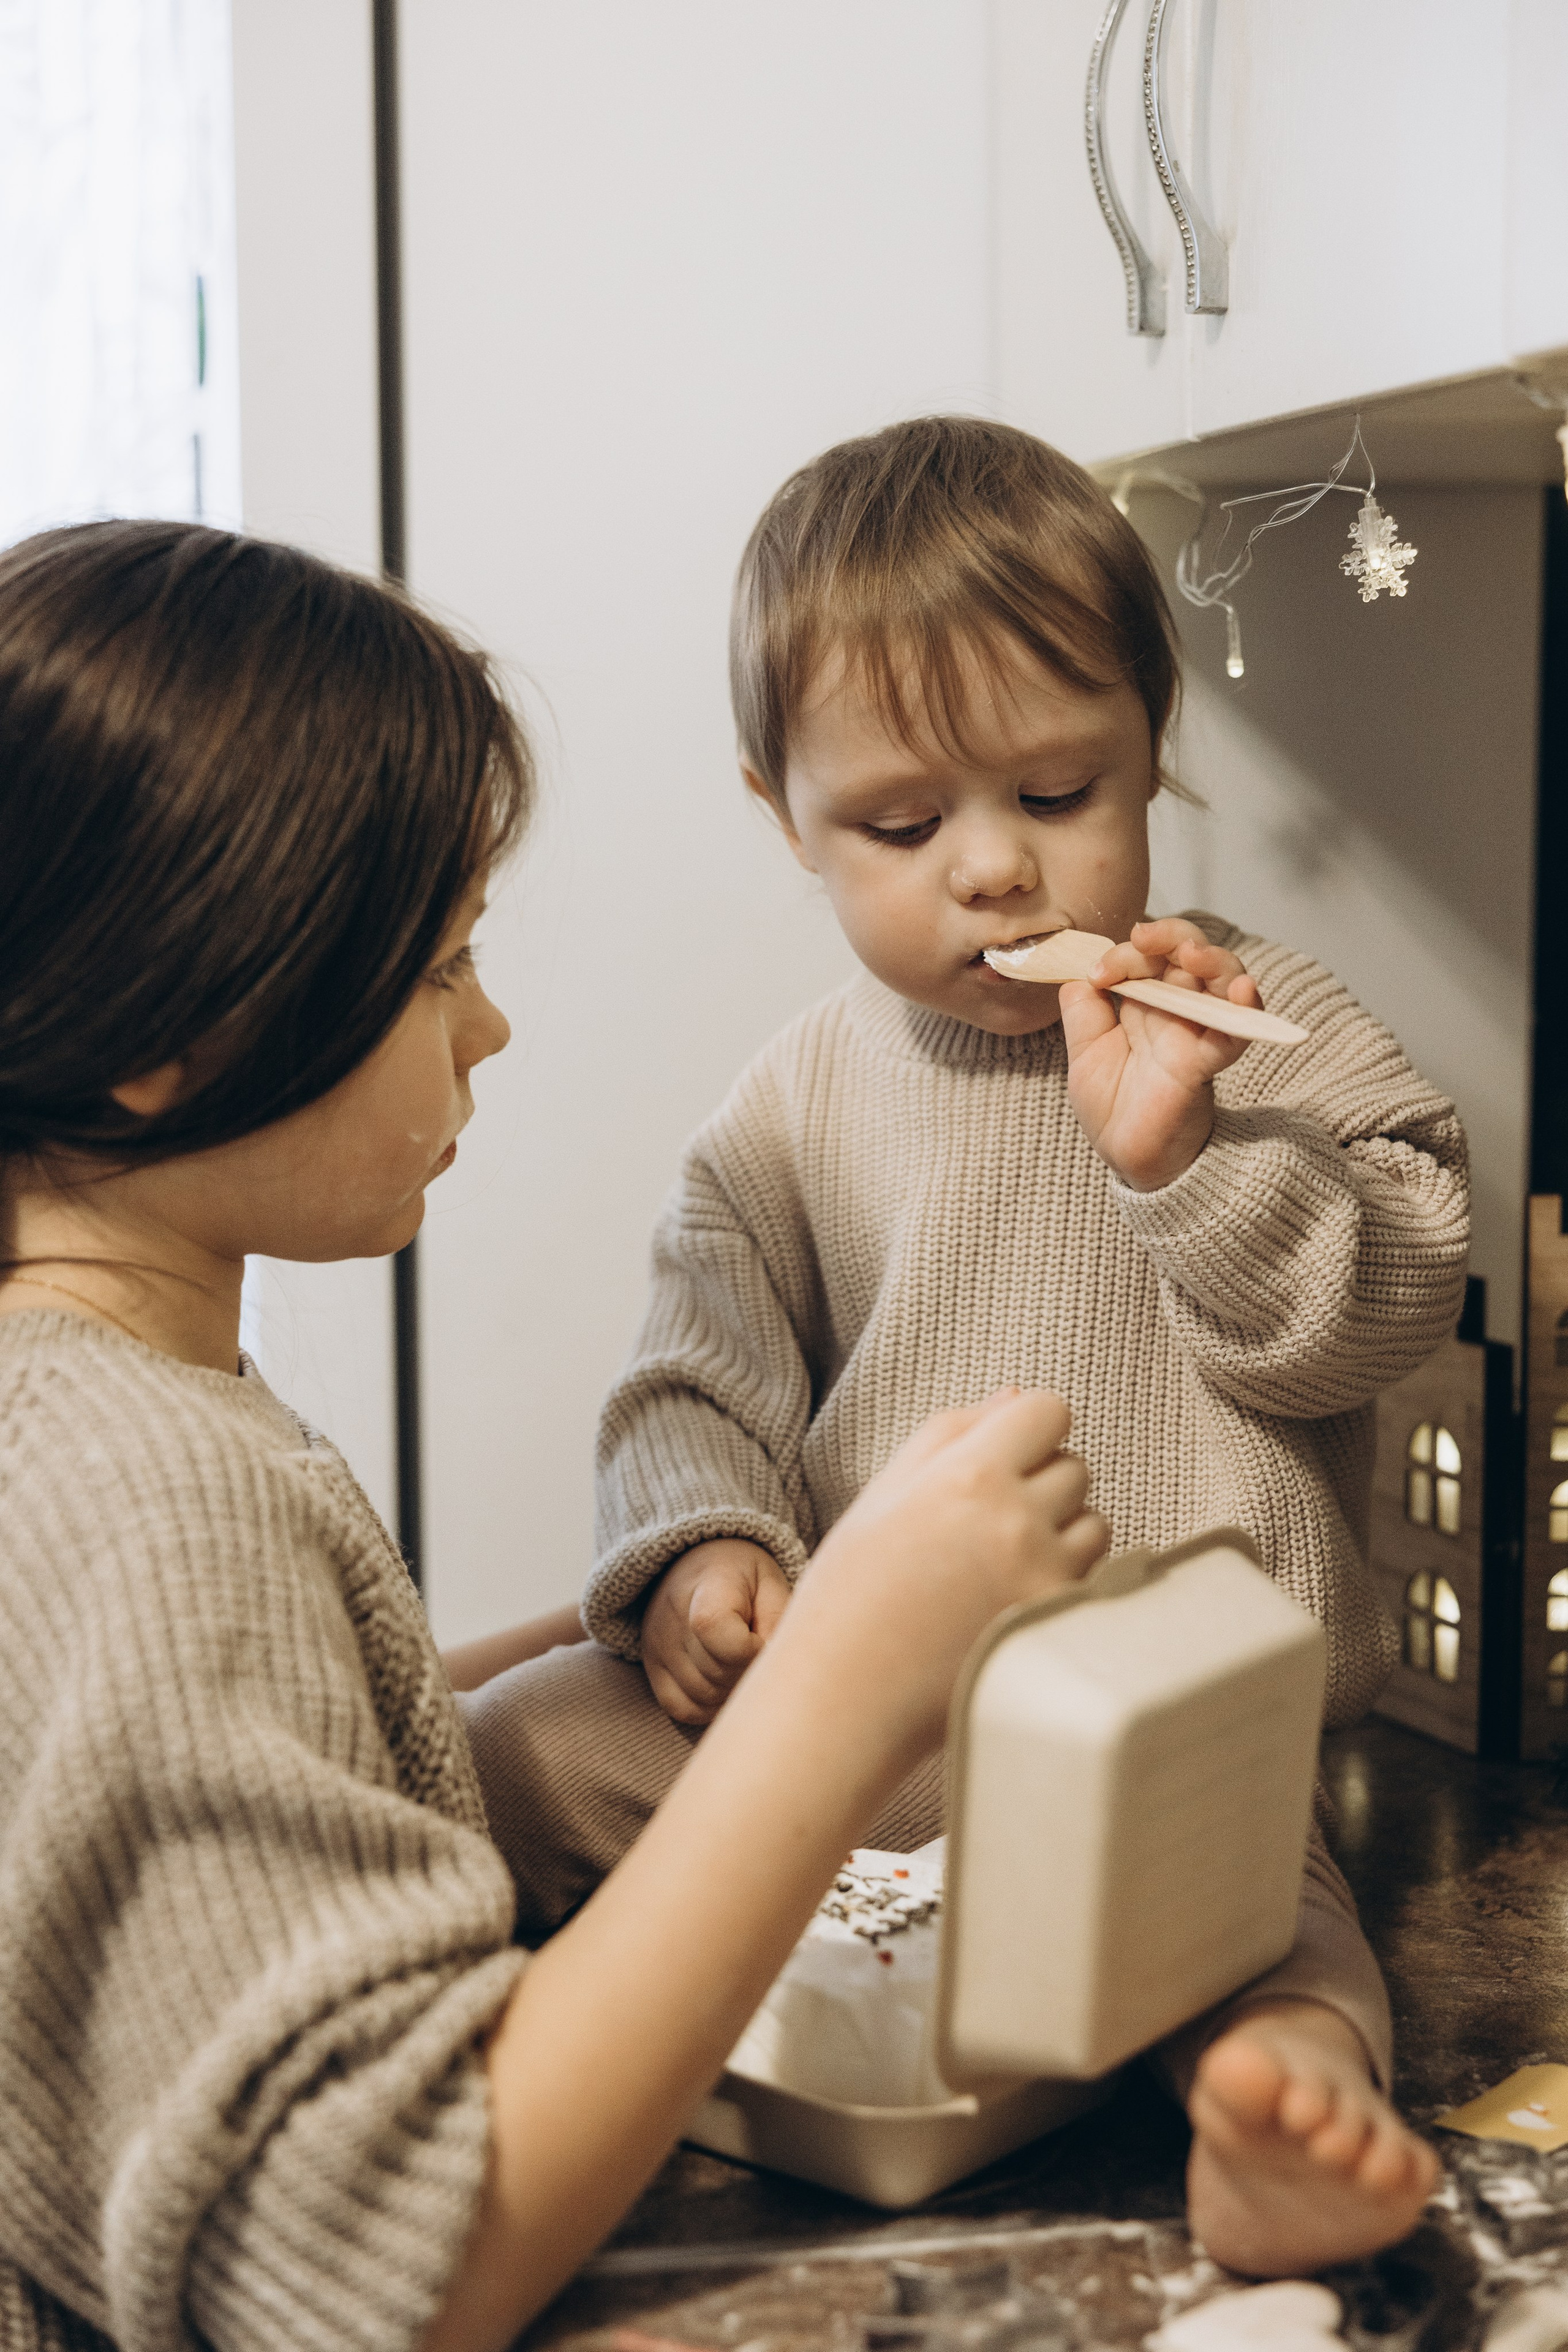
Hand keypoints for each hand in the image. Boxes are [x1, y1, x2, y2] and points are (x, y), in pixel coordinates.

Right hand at [641, 1539, 792, 1725]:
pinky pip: (681, 1708)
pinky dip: (709, 1707)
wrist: (700, 1566)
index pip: (714, 1628)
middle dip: (748, 1672)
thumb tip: (773, 1671)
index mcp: (708, 1584)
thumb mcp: (773, 1586)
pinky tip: (725, 1687)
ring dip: (732, 1692)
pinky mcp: (652, 1667)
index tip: (764, 1642)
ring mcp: (657, 1644)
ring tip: (743, 1666)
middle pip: (716, 1671)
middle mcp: (672, 1615)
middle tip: (759, 1654)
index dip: (750, 1649)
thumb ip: (779, 1624)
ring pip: (703, 1695)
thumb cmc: (746, 1580)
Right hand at [785, 1388, 1109, 1755]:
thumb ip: (949, 1434)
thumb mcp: (883, 1495)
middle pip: (1075, 1466)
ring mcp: (1044, 1579)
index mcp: (967, 1475)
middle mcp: (1017, 1521)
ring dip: (1060, 1533)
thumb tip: (1012, 1395)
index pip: (1048, 1410)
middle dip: (1039, 1483)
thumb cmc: (850, 1594)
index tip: (1001, 1456)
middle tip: (983, 1524)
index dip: (1026, 1428)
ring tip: (997, 1566)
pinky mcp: (1057, 1629)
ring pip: (1094, 1524)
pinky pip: (1090, 1581)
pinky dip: (1061, 1583)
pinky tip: (1007, 1603)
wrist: (845, 1699)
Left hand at [1059, 916, 1262, 1190]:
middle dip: (1172, 936)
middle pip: (1190, 953)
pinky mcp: (1209, 1063)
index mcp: (1147, 1001)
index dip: (1124, 953)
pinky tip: (1243, 991)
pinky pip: (1236, 1033)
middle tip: (1143, 938)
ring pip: (1223, 981)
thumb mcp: (1085, 1051)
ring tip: (1193, 955)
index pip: (1147, 957)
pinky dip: (1245, 1010)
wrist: (1128, 1155)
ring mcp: (1198, 1033)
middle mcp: (1178, 1010)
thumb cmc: (1112, 1105)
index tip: (1096, 975)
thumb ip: (1083, 1011)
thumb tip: (1076, 970)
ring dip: (1213, 960)